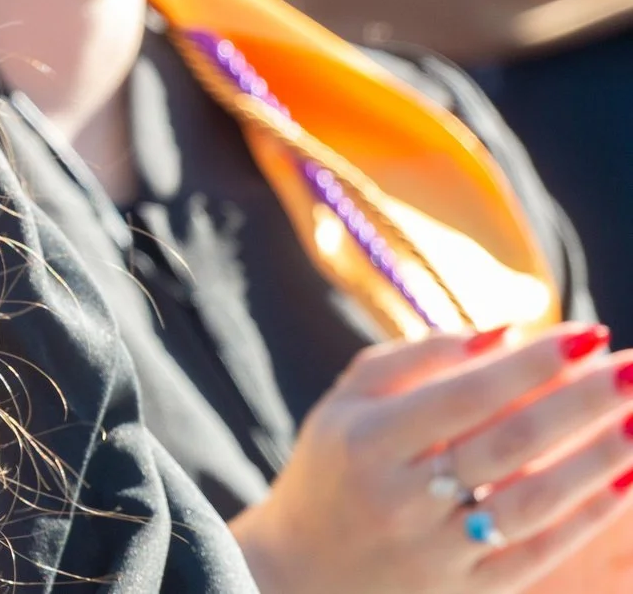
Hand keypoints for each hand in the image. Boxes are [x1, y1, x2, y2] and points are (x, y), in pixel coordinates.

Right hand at [232, 325, 632, 593]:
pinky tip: (627, 480)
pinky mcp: (468, 589)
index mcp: (367, 441)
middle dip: (580, 403)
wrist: (300, 574)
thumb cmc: (334, 469)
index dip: (531, 365)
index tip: (587, 334)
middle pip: (509, 444)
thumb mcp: (346, 403)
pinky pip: (539, 553)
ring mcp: (437, 550)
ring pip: (533, 502)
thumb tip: (504, 333)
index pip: (465, 396)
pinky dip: (587, 517)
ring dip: (597, 459)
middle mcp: (402, 497)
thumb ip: (416, 359)